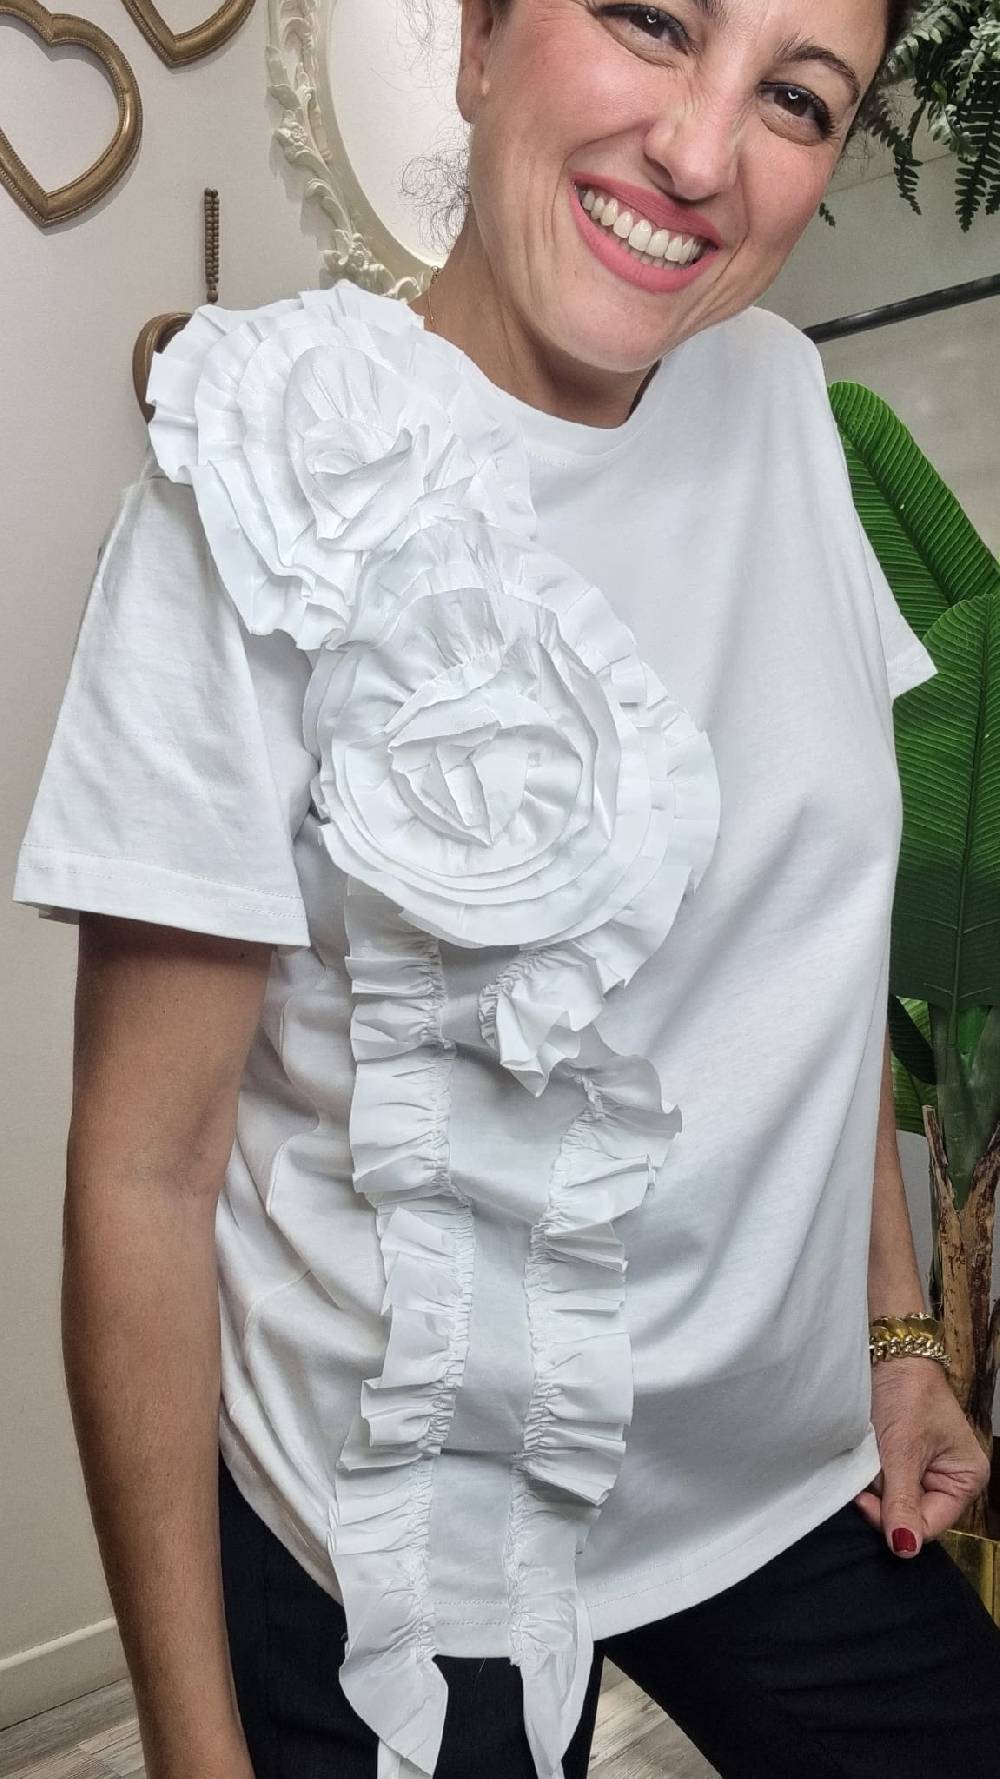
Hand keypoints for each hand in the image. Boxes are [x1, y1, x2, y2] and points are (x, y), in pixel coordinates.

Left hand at [853, 1357, 991, 1555]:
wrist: (888, 1353)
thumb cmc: (905, 1394)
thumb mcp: (903, 1450)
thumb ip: (903, 1500)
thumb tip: (905, 1549)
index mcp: (966, 1479)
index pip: (929, 1524)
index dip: (895, 1521)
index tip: (862, 1500)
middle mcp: (949, 1480)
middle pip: (912, 1515)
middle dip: (884, 1501)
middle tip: (861, 1480)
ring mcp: (925, 1471)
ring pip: (895, 1501)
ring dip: (875, 1488)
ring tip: (864, 1463)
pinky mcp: (903, 1461)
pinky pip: (886, 1484)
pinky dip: (872, 1476)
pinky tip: (863, 1462)